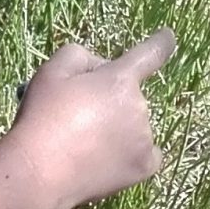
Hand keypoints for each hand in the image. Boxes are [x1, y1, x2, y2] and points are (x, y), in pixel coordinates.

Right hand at [0, 28, 176, 208]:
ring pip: (134, 125)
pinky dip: (130, 153)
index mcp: (120, 78)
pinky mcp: (144, 167)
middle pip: (128, 96)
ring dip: (116, 128)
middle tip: (74, 116)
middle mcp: (140, 106)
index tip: (168, 36)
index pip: (150, 53)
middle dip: (106, 99)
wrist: (41, 172)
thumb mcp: (52, 70)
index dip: (160, 42)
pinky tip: (107, 158)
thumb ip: (80, 55)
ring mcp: (145, 138)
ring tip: (82, 142)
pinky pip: (146, 153)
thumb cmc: (44, 117)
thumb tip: (99, 67)